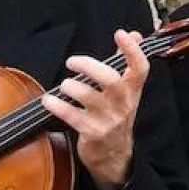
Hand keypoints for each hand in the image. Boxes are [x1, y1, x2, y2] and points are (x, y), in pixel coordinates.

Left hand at [40, 30, 147, 189]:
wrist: (114, 155)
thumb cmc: (115, 116)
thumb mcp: (125, 91)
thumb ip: (126, 62)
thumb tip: (133, 34)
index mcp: (132, 91)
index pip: (140, 68)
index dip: (132, 50)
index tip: (120, 34)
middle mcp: (123, 104)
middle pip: (110, 79)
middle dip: (88, 66)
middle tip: (71, 61)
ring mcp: (108, 119)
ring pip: (89, 96)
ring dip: (71, 86)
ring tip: (64, 85)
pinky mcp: (92, 132)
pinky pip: (72, 116)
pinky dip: (57, 105)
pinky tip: (48, 100)